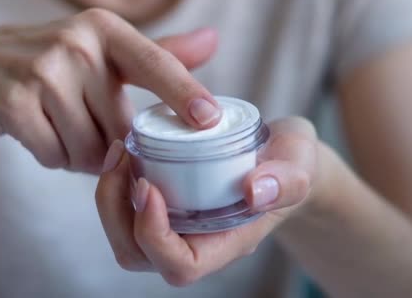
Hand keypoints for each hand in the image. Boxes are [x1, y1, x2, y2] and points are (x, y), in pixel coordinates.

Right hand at [0, 8, 219, 172]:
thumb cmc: (50, 66)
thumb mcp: (102, 52)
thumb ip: (156, 54)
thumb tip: (213, 40)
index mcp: (103, 29)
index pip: (154, 64)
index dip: (184, 93)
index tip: (209, 120)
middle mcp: (75, 44)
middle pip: (120, 129)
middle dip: (109, 145)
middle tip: (83, 124)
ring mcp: (41, 71)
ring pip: (89, 149)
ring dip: (78, 153)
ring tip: (57, 125)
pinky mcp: (13, 102)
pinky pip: (55, 156)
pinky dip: (51, 156)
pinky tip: (36, 132)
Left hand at [95, 117, 317, 285]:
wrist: (281, 156)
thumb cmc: (292, 163)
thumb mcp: (301, 164)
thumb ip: (288, 179)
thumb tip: (255, 191)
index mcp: (225, 242)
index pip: (180, 265)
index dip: (154, 235)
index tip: (149, 186)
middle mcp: (194, 240)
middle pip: (136, 254)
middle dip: (116, 212)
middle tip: (122, 158)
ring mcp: (177, 224)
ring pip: (124, 233)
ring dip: (110, 195)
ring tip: (119, 149)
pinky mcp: (166, 203)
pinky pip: (126, 206)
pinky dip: (116, 181)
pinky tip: (126, 146)